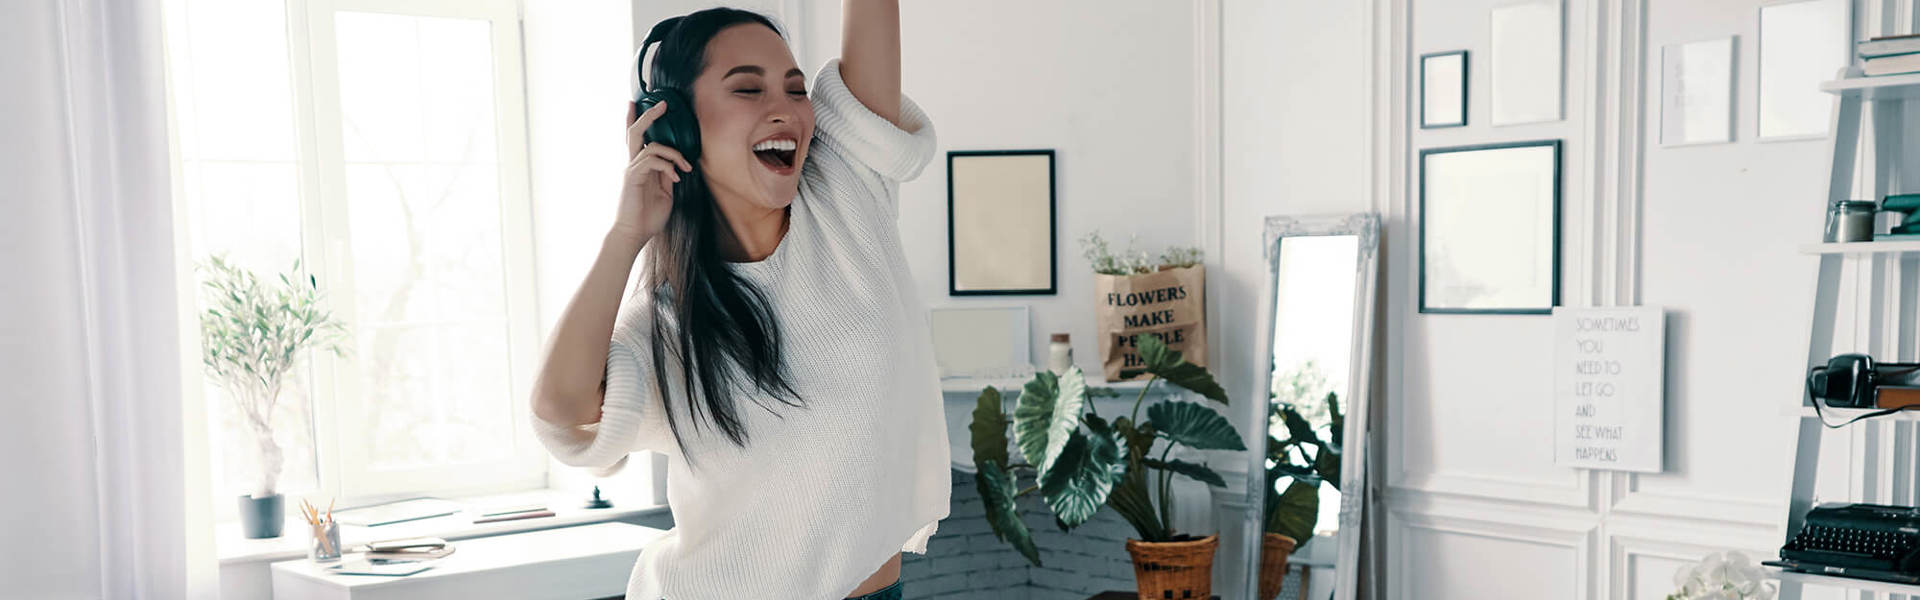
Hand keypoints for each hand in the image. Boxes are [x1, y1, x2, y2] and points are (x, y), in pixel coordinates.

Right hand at [614, 100, 692, 243]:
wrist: (634, 234)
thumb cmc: (648, 218)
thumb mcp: (665, 194)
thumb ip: (667, 177)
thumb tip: (676, 166)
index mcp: (640, 167)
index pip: (639, 140)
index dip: (640, 120)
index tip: (649, 105)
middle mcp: (633, 164)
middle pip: (635, 132)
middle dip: (648, 115)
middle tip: (662, 104)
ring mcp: (631, 169)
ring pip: (650, 145)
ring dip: (673, 153)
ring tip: (685, 166)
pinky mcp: (633, 176)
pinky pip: (651, 160)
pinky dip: (667, 165)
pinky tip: (676, 177)